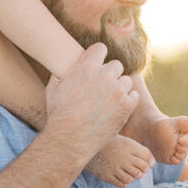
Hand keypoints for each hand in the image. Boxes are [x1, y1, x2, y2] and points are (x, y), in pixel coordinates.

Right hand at [45, 43, 139, 167]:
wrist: (70, 140)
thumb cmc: (59, 115)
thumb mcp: (53, 89)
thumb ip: (61, 72)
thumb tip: (63, 65)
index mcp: (87, 67)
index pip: (101, 48)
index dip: (99, 56)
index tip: (98, 65)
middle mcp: (105, 75)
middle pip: (116, 65)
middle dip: (110, 75)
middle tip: (102, 88)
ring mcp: (118, 90)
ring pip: (126, 81)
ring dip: (119, 88)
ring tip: (109, 100)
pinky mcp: (127, 105)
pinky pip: (133, 96)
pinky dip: (127, 101)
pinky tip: (116, 108)